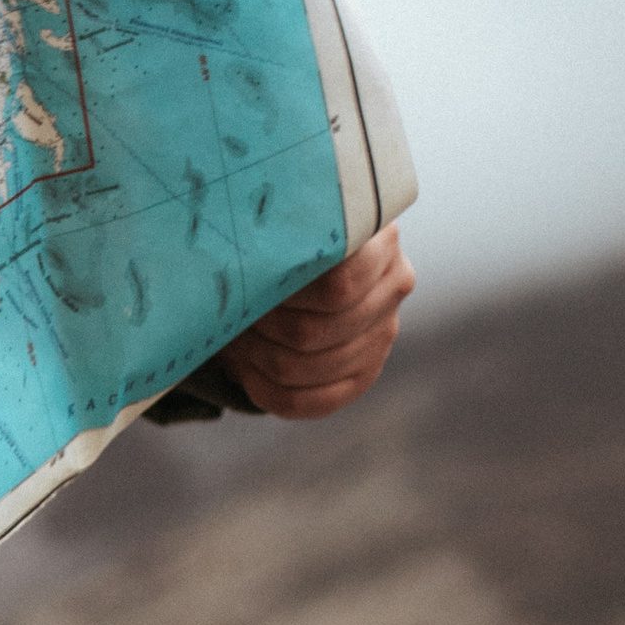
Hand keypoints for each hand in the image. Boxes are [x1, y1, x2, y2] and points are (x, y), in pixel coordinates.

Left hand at [224, 223, 413, 420]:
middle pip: (314, 332)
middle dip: (262, 329)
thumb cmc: (291, 237)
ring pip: (308, 368)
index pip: (335, 288)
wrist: (306, 263)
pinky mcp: (365, 374)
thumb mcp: (291, 222)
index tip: (250, 284)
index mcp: (380, 240)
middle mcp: (393, 286)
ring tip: (232, 341)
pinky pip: (310, 402)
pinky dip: (269, 393)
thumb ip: (283, 236)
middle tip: (231, 318)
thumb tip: (247, 265)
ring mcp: (383, 334)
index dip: (285, 294)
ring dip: (258, 359)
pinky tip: (247, 375)